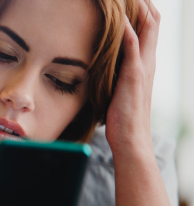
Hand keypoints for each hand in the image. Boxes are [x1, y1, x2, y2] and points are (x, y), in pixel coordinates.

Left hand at [105, 0, 159, 155]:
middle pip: (153, 20)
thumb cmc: (122, 117)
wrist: (131, 139)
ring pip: (148, 28)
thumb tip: (106, 61)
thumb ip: (118, 72)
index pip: (150, 26)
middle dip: (144, 2)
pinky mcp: (134, 77)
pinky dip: (129, 32)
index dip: (143, 8)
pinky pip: (134, 49)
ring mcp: (143, 68)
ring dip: (140, 8)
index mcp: (145, 62)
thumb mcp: (119, 87)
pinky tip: (121, 20)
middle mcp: (148, 61)